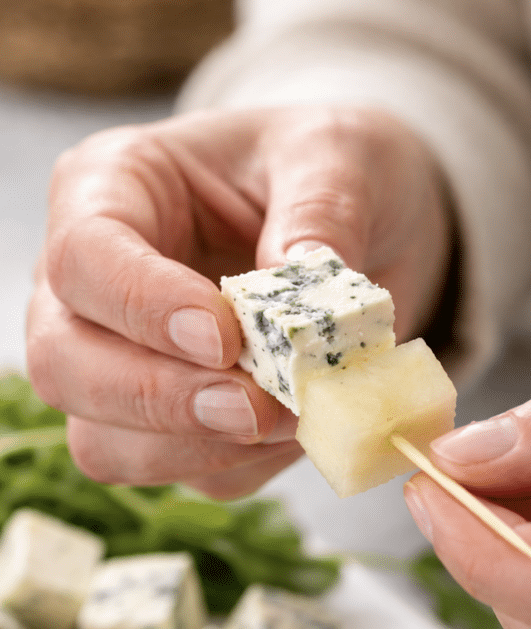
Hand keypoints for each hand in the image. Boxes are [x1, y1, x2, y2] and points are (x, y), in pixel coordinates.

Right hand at [27, 106, 451, 497]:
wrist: (367, 221)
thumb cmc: (330, 167)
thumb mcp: (338, 155)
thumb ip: (321, 209)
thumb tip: (299, 278)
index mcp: (111, 190)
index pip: (85, 258)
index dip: (143, 307)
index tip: (224, 338)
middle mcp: (95, 286)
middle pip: (65, 364)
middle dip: (158, 398)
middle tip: (254, 406)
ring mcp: (123, 363)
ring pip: (105, 442)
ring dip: (197, 447)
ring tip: (290, 419)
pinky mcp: (173, 424)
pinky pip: (187, 473)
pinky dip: (244, 466)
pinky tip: (299, 427)